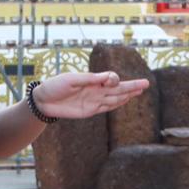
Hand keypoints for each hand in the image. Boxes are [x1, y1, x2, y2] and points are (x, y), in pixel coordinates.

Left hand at [32, 70, 147, 120]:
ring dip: (128, 95)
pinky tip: (126, 100)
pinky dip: (117, 104)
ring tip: (141, 90)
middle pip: (117, 88)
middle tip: (146, 83)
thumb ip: (90, 79)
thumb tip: (108, 77)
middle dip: (132, 86)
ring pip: (115, 98)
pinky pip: (107, 107)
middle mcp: (95, 90)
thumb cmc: (55, 86)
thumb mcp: (71, 80)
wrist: (42, 101)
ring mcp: (94, 101)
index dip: (113, 79)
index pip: (109, 79)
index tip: (112, 80)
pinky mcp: (90, 111)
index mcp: (91, 80)